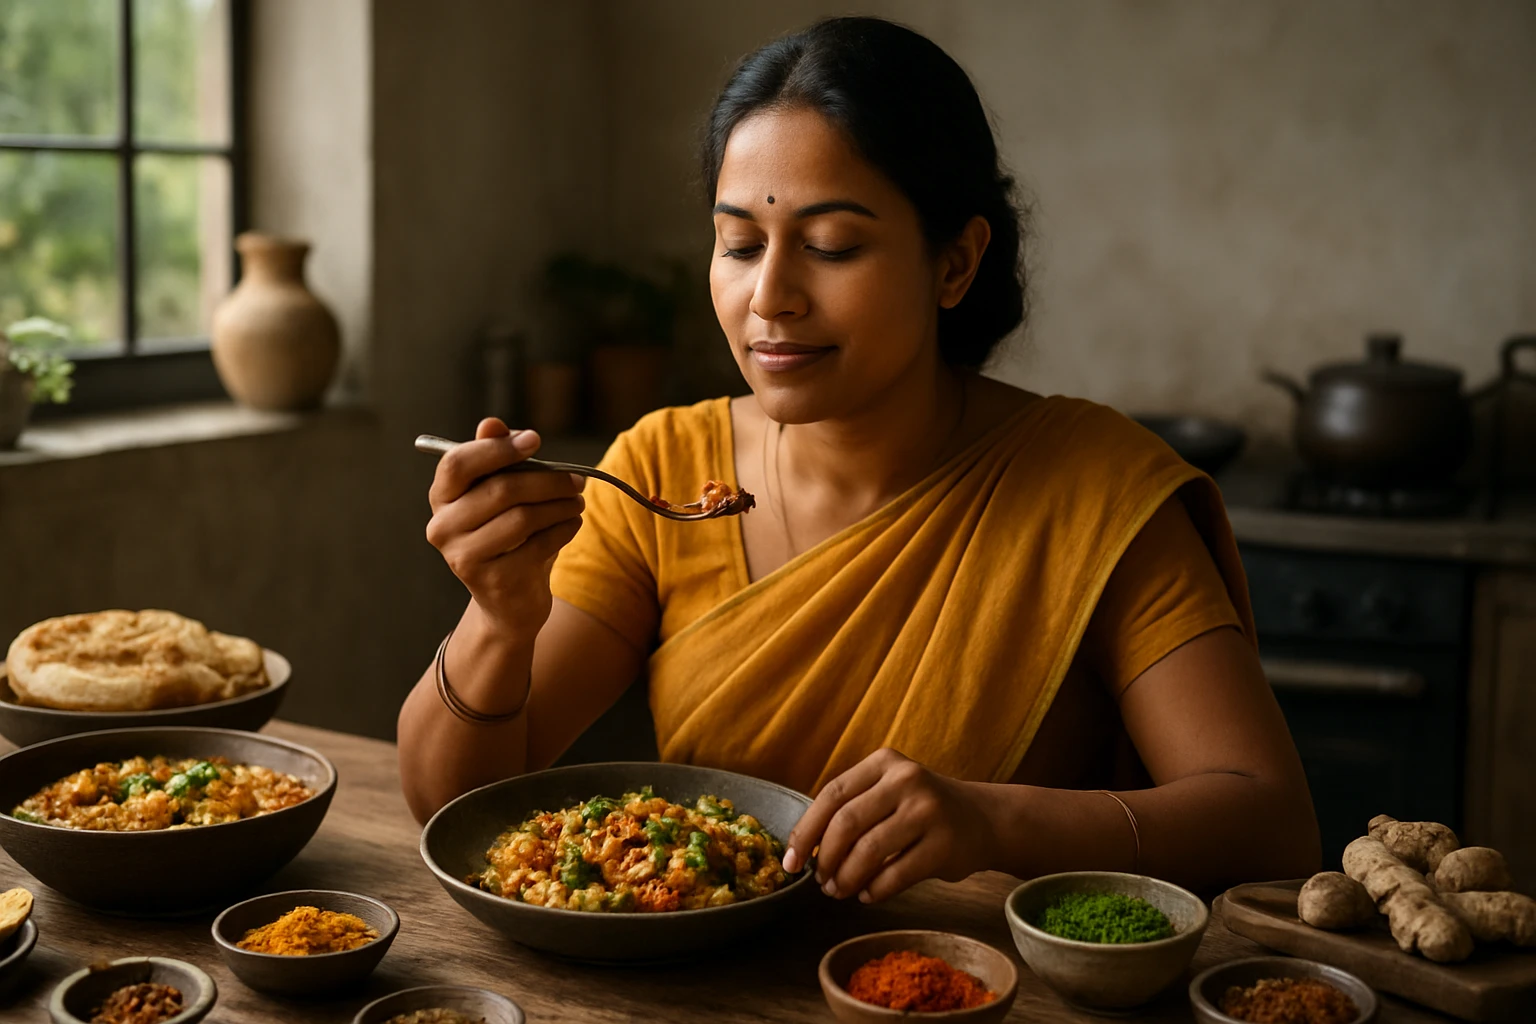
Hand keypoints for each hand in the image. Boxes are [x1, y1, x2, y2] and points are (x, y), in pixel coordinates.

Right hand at [425, 418, 585, 631]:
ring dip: (560, 505)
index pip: (458, 463)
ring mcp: (464, 558)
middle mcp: (443, 528)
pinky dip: (563, 529)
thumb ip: (496, 457)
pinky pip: (538, 545)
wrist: (509, 600)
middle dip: (548, 480)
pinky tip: (573, 524)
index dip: (497, 448)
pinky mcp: (493, 581)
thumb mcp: (500, 493)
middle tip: (577, 479)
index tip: (535, 440)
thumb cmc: (506, 534)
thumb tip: (492, 424)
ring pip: (522, 517)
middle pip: (500, 489)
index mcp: (441, 498)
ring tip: (578, 502)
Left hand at [782, 748, 996, 903]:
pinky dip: (875, 890)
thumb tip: (802, 850)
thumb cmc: (921, 809)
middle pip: (846, 823)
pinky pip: (896, 874)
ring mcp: (929, 810)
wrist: (983, 819)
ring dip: (847, 878)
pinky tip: (868, 894)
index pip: (832, 795)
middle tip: (820, 881)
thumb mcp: (888, 791)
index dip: (806, 831)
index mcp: (884, 762)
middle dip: (825, 858)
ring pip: (869, 851)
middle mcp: (906, 779)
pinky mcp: (945, 844)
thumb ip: (851, 808)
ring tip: (839, 891)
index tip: (791, 861)